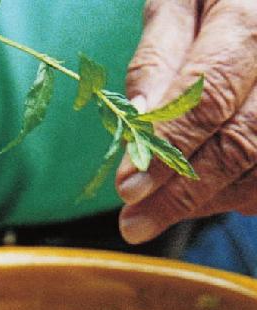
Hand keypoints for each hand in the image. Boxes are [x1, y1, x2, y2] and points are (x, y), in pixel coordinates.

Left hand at [116, 0, 256, 243]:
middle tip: (134, 224)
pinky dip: (234, 195)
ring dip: (206, 201)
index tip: (128, 188)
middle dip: (182, 193)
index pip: (209, 95)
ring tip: (158, 213)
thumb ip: (158, 58)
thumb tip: (138, 120)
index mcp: (251, 16)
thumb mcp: (178, 2)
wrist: (252, 2)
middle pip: (240, 142)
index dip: (167, 147)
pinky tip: (200, 196)